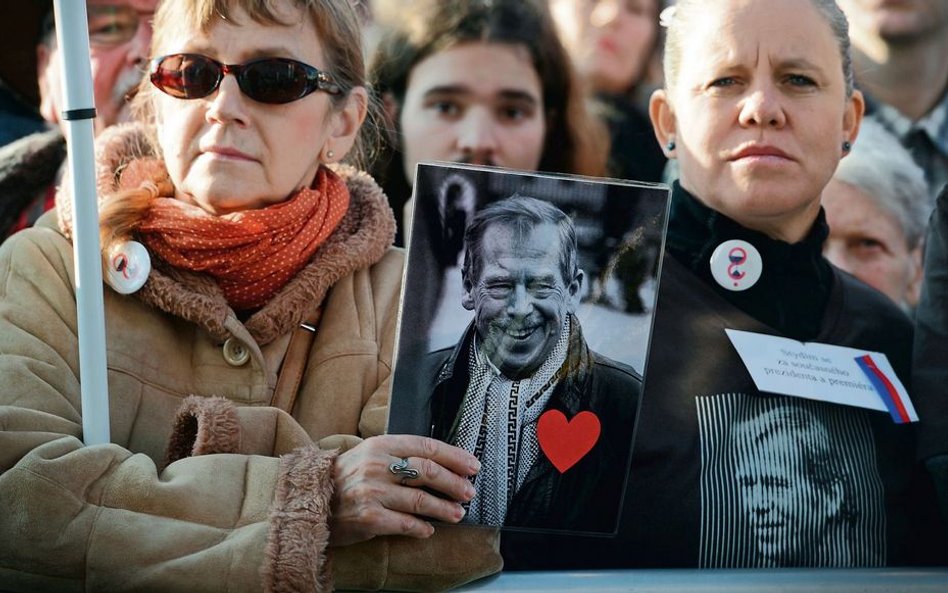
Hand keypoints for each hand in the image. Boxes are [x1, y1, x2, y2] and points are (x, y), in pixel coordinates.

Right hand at [329, 434, 479, 546]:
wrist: (309, 501)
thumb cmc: (345, 478)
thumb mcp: (369, 454)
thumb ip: (399, 454)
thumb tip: (439, 463)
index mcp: (380, 445)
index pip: (426, 446)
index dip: (454, 456)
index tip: (471, 465)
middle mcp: (377, 466)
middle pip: (428, 471)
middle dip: (454, 483)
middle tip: (468, 491)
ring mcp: (372, 492)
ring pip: (421, 500)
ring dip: (445, 509)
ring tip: (457, 513)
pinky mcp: (369, 518)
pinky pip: (405, 524)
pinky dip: (421, 528)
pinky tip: (429, 529)